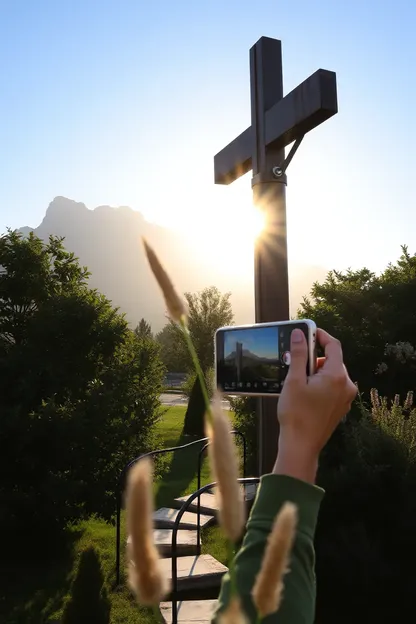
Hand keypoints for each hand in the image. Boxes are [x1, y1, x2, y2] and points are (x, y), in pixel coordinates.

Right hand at [274, 328, 356, 482]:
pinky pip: (332, 387)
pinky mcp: (340, 407)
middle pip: (333, 361)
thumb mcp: (294, 380)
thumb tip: (299, 335)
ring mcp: (345, 398)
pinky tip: (304, 393)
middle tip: (296, 362)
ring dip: (316, 372)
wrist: (300, 446)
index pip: (334, 346)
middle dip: (315, 358)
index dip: (321, 336)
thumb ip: (299, 355)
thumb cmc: (296, 414)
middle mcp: (346, 386)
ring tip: (298, 381)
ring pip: (332, 374)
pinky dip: (320, 384)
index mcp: (337, 376)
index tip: (308, 332)